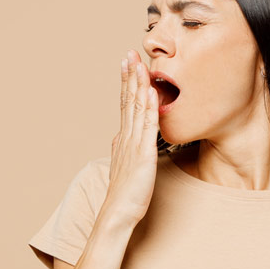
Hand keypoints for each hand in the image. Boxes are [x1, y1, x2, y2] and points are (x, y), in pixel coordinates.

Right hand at [101, 50, 158, 228]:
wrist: (118, 214)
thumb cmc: (124, 195)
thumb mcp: (122, 167)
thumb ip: (122, 150)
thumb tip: (118, 139)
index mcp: (123, 140)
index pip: (124, 106)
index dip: (126, 84)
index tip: (126, 65)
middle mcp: (126, 138)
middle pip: (128, 101)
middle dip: (129, 76)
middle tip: (129, 54)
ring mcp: (133, 145)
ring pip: (136, 109)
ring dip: (138, 85)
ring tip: (137, 64)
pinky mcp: (144, 155)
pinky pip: (148, 127)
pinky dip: (149, 107)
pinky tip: (151, 91)